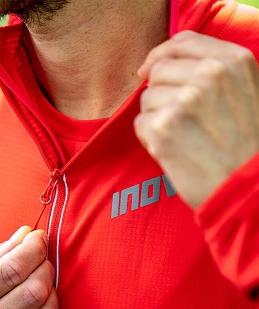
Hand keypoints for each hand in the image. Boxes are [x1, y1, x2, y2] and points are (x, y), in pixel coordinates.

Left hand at [135, 30, 258, 207]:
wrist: (245, 189)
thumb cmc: (244, 145)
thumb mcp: (245, 93)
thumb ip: (213, 71)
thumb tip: (160, 64)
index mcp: (232, 61)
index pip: (181, 42)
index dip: (159, 54)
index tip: (147, 69)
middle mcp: (208, 75)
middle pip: (158, 72)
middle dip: (160, 94)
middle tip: (179, 120)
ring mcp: (184, 101)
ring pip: (146, 99)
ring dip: (156, 119)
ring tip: (181, 137)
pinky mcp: (163, 128)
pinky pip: (140, 124)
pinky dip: (150, 139)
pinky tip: (172, 151)